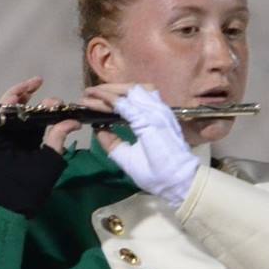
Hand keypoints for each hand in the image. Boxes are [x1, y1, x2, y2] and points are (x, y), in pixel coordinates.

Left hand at [0, 76, 72, 215]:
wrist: (1, 219)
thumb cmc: (21, 192)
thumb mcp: (45, 165)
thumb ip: (58, 139)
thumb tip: (72, 121)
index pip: (7, 103)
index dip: (23, 89)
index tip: (40, 83)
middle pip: (11, 111)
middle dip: (32, 102)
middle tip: (51, 98)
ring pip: (14, 124)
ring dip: (33, 117)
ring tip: (54, 111)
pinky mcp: (0, 157)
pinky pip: (14, 137)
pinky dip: (29, 131)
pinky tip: (46, 127)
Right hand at [95, 85, 200, 206]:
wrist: (183, 180)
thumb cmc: (156, 175)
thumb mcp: (129, 163)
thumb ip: (112, 144)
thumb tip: (98, 129)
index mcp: (147, 123)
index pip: (120, 103)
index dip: (101, 99)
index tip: (85, 98)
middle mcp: (157, 112)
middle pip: (130, 90)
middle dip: (108, 89)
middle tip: (90, 92)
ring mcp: (164, 110)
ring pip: (141, 89)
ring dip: (121, 88)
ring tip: (105, 92)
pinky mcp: (167, 113)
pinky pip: (150, 94)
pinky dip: (134, 92)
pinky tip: (124, 97)